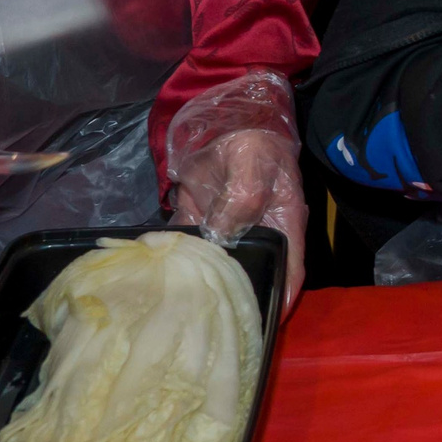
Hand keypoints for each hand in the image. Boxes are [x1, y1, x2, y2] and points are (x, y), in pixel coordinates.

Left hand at [165, 71, 306, 308]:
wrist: (225, 111)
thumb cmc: (251, 135)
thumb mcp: (252, 160)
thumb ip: (243, 195)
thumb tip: (227, 235)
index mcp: (282, 222)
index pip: (289, 270)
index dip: (280, 300)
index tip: (264, 329)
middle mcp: (256, 232)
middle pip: (252, 274)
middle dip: (237, 303)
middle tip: (213, 331)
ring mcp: (225, 228)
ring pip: (215, 267)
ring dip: (199, 287)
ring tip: (178, 317)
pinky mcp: (197, 220)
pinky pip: (185, 248)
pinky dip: (171, 264)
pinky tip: (152, 281)